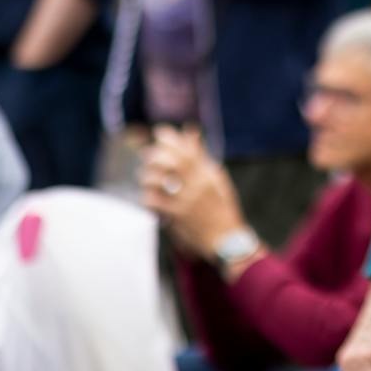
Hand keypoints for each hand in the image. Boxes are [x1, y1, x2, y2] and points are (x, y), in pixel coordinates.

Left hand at [139, 128, 243, 257]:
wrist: (224, 239)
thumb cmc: (220, 206)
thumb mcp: (216, 179)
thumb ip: (201, 155)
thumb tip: (190, 132)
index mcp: (210, 176)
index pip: (189, 152)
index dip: (173, 140)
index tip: (161, 132)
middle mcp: (198, 187)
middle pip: (173, 163)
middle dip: (157, 155)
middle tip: (148, 154)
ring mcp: (186, 202)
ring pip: (159, 182)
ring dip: (148, 176)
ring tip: (145, 175)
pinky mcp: (176, 218)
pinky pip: (154, 202)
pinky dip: (147, 197)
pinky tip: (148, 196)